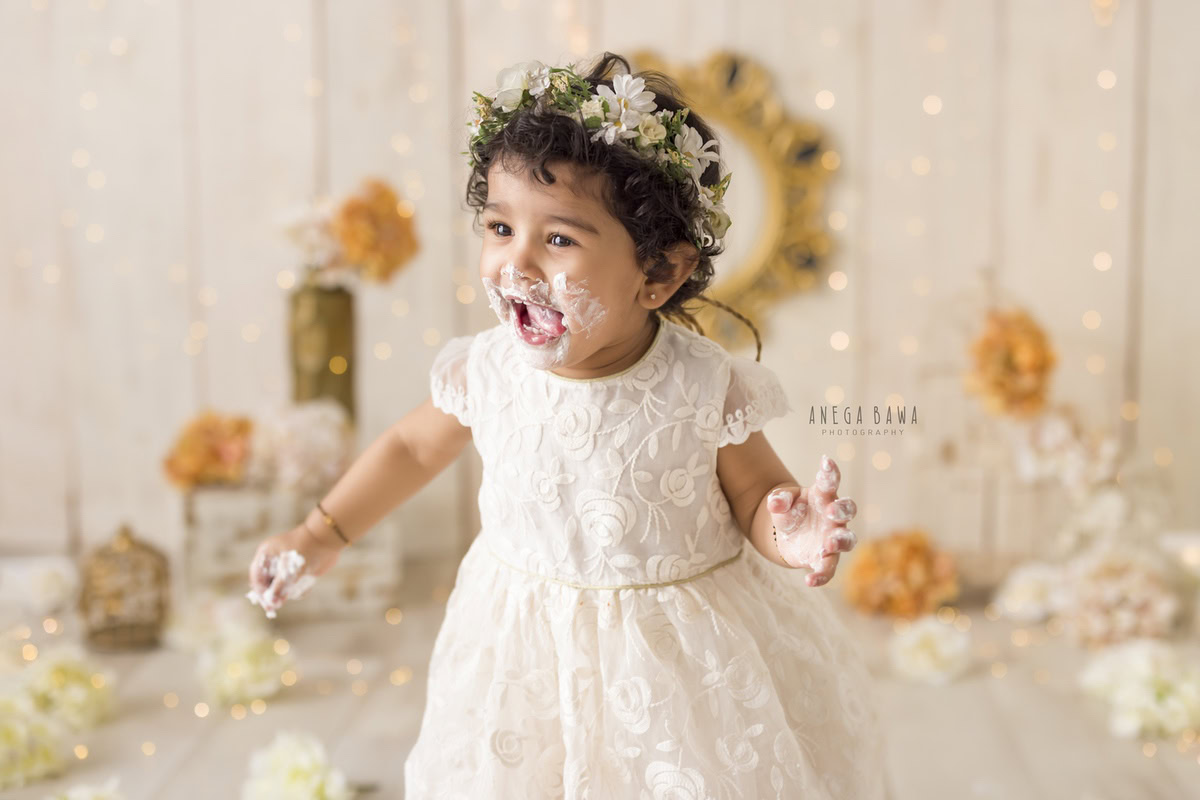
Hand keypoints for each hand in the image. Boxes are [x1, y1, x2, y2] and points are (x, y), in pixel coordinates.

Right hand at [247, 520, 342, 616]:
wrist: (328, 539)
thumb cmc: (306, 550)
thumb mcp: (290, 570)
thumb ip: (279, 588)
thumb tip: (272, 605)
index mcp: (266, 554)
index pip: (256, 576)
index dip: (260, 591)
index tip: (267, 604)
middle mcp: (274, 560)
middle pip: (267, 584)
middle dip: (273, 595)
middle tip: (274, 609)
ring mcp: (287, 566)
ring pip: (281, 587)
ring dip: (288, 592)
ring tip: (300, 584)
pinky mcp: (299, 571)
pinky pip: (294, 586)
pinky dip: (299, 589)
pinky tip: (308, 582)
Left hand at [766, 454, 857, 586]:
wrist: (787, 535)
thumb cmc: (790, 511)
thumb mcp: (780, 502)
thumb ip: (779, 500)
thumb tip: (775, 503)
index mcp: (823, 496)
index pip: (830, 481)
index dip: (830, 472)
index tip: (826, 461)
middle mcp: (833, 517)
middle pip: (847, 510)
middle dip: (841, 510)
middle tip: (830, 511)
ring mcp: (832, 538)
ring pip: (847, 540)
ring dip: (840, 541)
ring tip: (828, 544)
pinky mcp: (824, 559)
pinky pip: (828, 569)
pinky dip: (821, 576)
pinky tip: (809, 581)